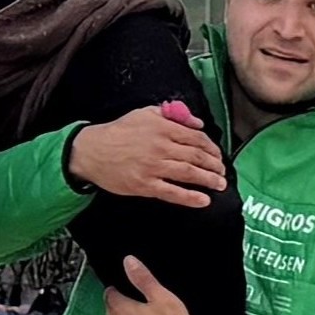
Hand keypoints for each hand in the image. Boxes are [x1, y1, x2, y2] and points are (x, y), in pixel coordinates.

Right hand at [67, 105, 226, 207]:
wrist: (92, 151)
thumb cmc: (119, 131)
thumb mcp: (145, 113)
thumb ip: (173, 115)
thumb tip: (197, 123)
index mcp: (163, 127)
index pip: (196, 138)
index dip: (211, 148)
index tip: (218, 155)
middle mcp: (161, 146)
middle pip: (196, 156)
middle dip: (214, 165)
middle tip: (222, 171)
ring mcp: (153, 167)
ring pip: (188, 173)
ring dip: (208, 180)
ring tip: (220, 184)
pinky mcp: (145, 185)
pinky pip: (172, 192)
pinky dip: (190, 197)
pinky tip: (203, 200)